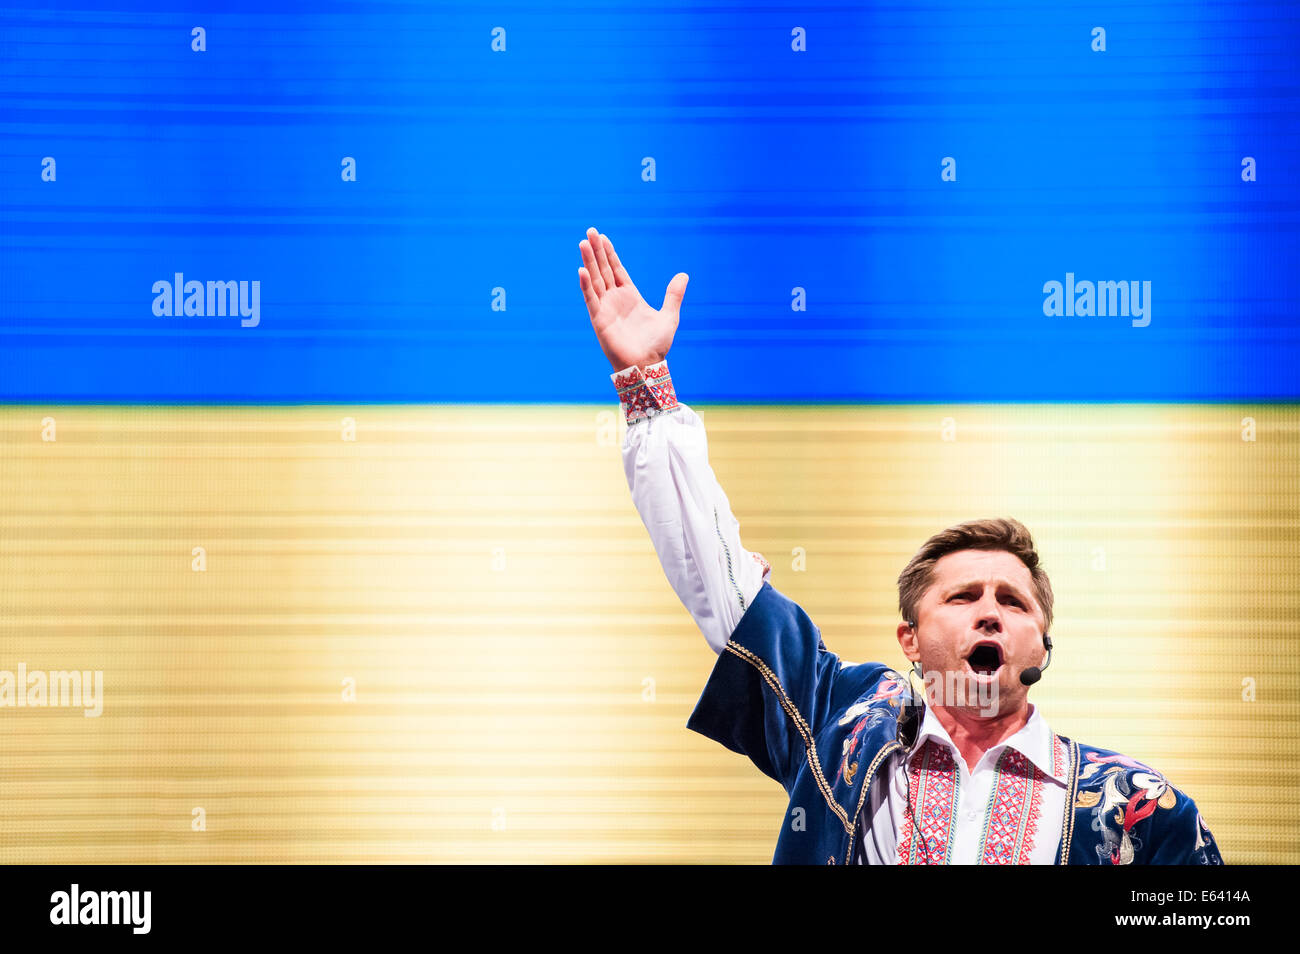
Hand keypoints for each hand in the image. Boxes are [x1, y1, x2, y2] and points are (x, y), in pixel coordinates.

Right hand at [578, 227, 687, 372]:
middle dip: (597, 251)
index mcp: (630, 296)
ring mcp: (606, 308)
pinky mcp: (599, 320)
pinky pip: (591, 299)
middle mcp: (615, 299)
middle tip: (590, 231)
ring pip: (595, 280)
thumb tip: (684, 275)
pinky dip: (586, 285)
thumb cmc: (657, 345)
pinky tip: (582, 270)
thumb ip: (674, 295)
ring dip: (589, 262)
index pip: (617, 270)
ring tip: (583, 243)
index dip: (610, 254)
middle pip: (603, 270)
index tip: (603, 237)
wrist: (647, 365)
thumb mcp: (669, 316)